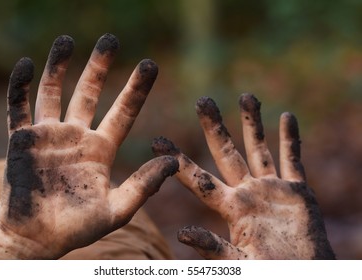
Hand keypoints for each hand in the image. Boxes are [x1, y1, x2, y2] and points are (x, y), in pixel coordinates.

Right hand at [0, 34, 177, 258]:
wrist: (36, 239)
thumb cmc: (76, 228)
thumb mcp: (117, 209)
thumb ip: (144, 185)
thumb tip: (174, 162)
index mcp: (101, 150)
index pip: (123, 112)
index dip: (136, 88)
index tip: (150, 65)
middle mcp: (77, 137)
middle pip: (90, 93)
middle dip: (99, 67)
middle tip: (111, 39)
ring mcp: (49, 136)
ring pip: (54, 92)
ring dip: (59, 66)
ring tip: (68, 40)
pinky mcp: (22, 140)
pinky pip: (18, 107)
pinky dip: (21, 86)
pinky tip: (28, 64)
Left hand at [152, 93, 334, 258]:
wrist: (303, 276)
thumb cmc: (271, 272)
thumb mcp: (239, 264)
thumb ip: (213, 249)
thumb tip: (182, 234)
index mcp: (230, 209)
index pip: (199, 180)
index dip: (179, 162)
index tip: (157, 141)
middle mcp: (247, 193)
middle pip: (227, 153)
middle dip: (215, 127)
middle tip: (202, 100)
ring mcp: (271, 189)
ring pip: (259, 149)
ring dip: (253, 123)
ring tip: (245, 96)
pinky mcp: (297, 191)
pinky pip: (293, 159)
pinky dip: (291, 139)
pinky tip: (287, 116)